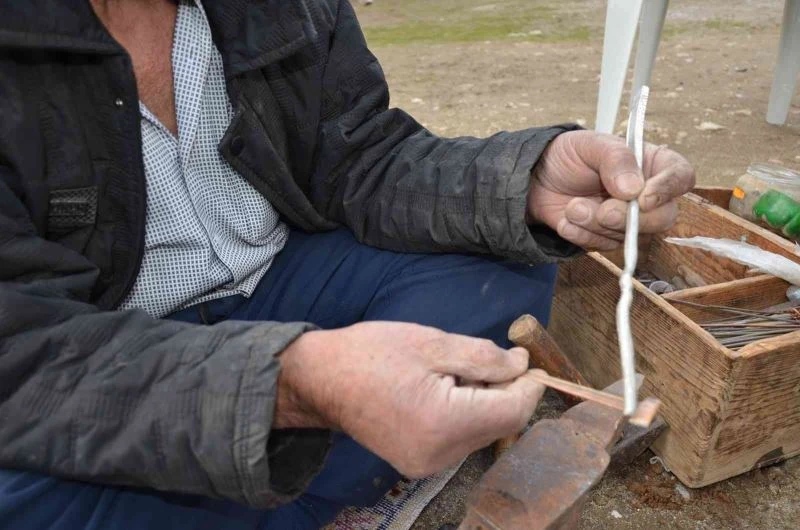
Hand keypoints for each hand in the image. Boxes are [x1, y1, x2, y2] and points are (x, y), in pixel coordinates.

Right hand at [275, 322, 544, 477]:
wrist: (321, 380)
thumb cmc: (372, 353)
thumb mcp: (432, 343)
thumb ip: (484, 357)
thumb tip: (522, 366)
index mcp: (444, 423)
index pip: (512, 411)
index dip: (528, 385)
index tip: (527, 360)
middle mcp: (440, 454)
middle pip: (500, 424)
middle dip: (505, 391)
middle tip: (489, 358)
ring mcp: (428, 464)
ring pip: (482, 432)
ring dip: (483, 402)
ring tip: (453, 372)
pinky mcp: (418, 464)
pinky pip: (460, 439)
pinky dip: (464, 414)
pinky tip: (442, 391)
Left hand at [528, 130, 694, 250]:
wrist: (536, 180)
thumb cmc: (568, 155)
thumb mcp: (589, 145)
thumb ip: (615, 159)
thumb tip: (634, 189)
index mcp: (652, 164)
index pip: (681, 177)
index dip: (668, 189)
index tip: (644, 198)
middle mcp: (647, 194)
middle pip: (663, 217)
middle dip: (630, 218)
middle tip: (603, 212)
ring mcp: (629, 220)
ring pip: (630, 236)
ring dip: (596, 225)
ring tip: (572, 207)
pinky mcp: (608, 238)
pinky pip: (604, 246)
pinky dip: (582, 236)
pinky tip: (566, 221)